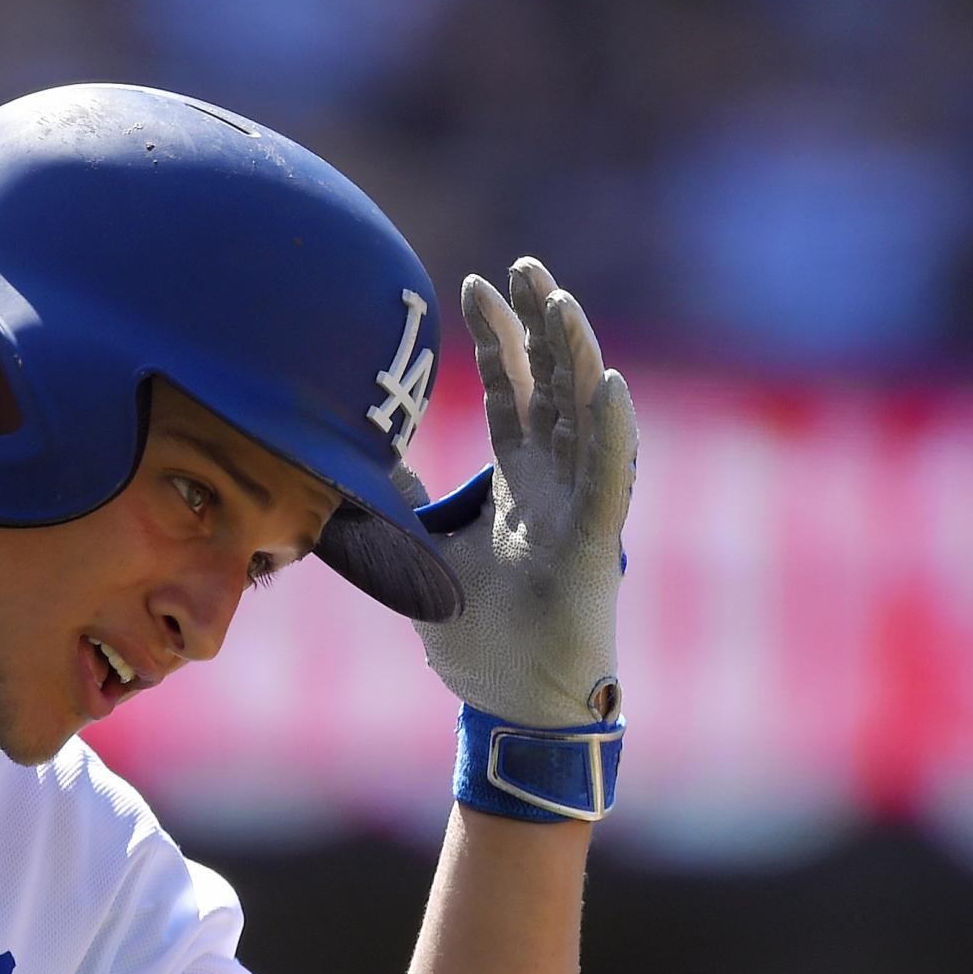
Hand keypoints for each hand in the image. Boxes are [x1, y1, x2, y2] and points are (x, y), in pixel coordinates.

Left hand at [413, 257, 637, 728]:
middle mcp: (555, 485)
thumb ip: (402, 508)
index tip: (477, 283)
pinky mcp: (594, 547)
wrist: (510, 707)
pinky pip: (607, 482)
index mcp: (518, 484)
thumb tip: (363, 466)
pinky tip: (608, 386)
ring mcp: (579, 510)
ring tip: (559, 301)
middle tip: (523, 266)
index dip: (500, 337)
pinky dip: (609, 433)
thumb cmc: (480, 640)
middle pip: (552, 386)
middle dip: (540, 324)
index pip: (513, 392)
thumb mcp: (422, 558)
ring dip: (575, 357)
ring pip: (584, 417)